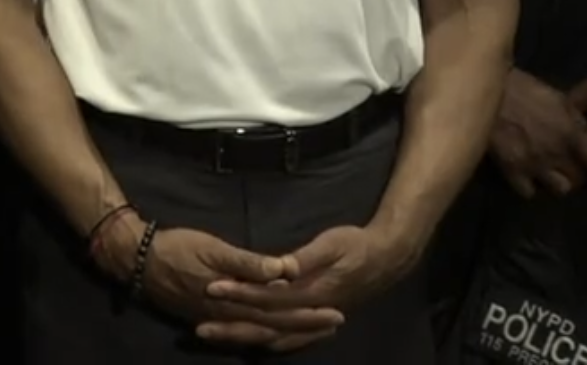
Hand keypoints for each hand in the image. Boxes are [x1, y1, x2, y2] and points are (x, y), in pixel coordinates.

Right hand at [93, 219, 342, 348]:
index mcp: (235, 302)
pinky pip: (243, 334)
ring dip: (288, 333)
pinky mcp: (208, 319)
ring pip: (259, 334)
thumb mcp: (214, 249)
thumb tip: (285, 271)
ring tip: (313, 331)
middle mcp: (229, 318)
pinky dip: (263, 336)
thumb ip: (249, 263)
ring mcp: (217, 322)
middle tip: (336, 324)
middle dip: (305, 326)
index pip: (280, 313)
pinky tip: (272, 335)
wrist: (138, 260)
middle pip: (274, 328)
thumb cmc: (178, 248)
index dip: (308, 315)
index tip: (336, 313)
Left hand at [203, 224, 417, 350]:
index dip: (240, 294)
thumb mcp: (332, 243)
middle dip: (232, 327)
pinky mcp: (315, 322)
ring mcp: (314, 321)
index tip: (212, 288)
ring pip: (274, 338)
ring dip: (243, 338)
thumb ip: (307, 258)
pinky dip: (266, 342)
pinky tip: (247, 342)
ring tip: (213, 335)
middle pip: (266, 326)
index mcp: (313, 292)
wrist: (387, 259)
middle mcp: (311, 312)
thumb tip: (283, 268)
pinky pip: (288, 340)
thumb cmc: (357, 245)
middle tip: (199, 328)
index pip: (269, 297)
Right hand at [491, 68, 586, 198]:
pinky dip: (529, 186)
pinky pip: (529, 192)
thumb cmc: (520, 88)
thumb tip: (584, 134)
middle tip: (566, 167)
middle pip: (580, 180)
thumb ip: (574, 120)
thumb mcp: (556, 98)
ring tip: (547, 174)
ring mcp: (535, 164)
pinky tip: (525, 175)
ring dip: (555, 183)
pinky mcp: (512, 171)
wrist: (484, 92)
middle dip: (576, 175)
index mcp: (572, 133)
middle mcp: (558, 153)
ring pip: (559, 190)